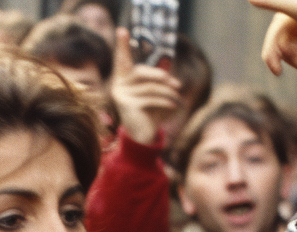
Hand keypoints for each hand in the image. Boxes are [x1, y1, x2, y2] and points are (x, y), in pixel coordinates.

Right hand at [109, 27, 180, 144]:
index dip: (122, 46)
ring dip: (168, 92)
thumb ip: (158, 77)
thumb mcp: (155, 92)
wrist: (144, 136)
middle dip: (160, 76)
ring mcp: (120, 95)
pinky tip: (175, 106)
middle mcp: (117, 85)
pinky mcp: (127, 105)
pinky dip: (166, 101)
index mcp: (122, 79)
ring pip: (150, 86)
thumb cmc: (150, 111)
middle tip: (178, 84)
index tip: (122, 30)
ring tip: (178, 98)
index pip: (122, 59)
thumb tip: (166, 61)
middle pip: (140, 72)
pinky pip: (151, 97)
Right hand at [251, 0, 296, 119]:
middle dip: (273, 39)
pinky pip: (292, 36)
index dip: (277, 1)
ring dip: (275, 45)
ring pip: (287, 26)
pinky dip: (281, 49)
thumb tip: (282, 44)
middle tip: (273, 69)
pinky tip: (280, 67)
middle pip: (289, 17)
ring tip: (275, 71)